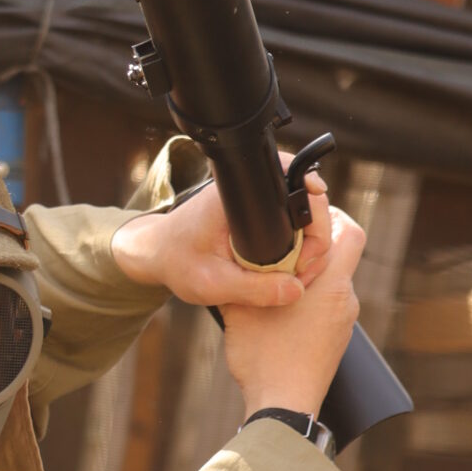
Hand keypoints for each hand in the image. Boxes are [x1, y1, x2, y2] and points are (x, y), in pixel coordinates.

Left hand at [112, 160, 332, 308]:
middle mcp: (248, 188)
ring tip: (300, 272)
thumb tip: (296, 290)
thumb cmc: (176, 262)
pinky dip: (297, 241)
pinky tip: (292, 265)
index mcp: (234, 193)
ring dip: (309, 240)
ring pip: (301, 211)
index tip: (313, 247)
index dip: (313, 210)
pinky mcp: (256, 211)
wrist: (155, 253)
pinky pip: (289, 220)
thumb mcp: (211, 284)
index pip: (291, 180)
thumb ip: (253, 289)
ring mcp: (254, 198)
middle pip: (306, 198)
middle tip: (305, 270)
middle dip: (316, 235)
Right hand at [221, 206, 365, 419]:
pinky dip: (310, 299)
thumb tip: (234, 250)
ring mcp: (344, 322)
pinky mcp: (337, 340)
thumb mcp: (242, 309)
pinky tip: (281, 311)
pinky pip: (328, 306)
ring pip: (332, 282)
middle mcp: (346, 300)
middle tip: (280, 244)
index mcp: (331, 285)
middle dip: (313, 245)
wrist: (284, 408)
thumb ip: (243, 275)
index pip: (350, 232)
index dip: (331, 215)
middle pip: (340, 255)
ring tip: (274, 279)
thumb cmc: (264, 358)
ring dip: (308, 274)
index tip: (304, 215)